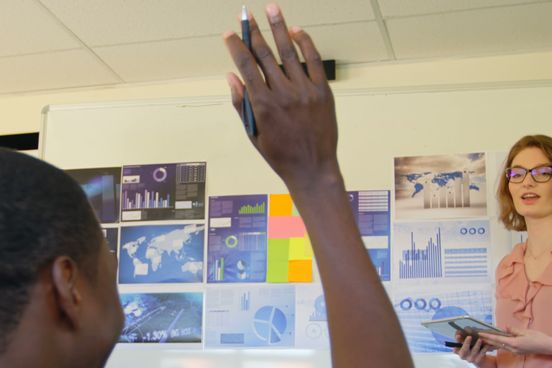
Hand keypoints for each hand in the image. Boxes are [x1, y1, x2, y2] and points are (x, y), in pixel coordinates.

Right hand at [223, 4, 339, 191]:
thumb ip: (242, 103)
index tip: (229, 34)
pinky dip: (305, 44)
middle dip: (254, 31)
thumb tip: (232, 76)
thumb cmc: (280, 154)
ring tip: (272, 8)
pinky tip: (296, 31)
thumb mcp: (254, 133)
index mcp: (263, 105)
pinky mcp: (322, 91)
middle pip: (265, 54)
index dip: (236, 47)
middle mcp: (283, 93)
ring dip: (279, 27)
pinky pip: (313, 61)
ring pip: (288, 52)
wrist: (313, 168)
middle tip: (246, 13)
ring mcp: (304, 90)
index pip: (246, 67)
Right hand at [453, 333, 493, 365]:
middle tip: (469, 336)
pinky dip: (484, 349)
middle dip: (466, 343)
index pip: (456, 345)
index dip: (457, 341)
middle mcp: (463, 356)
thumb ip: (461, 338)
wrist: (477, 359)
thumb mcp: (464, 343)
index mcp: (458, 352)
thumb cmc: (469, 349)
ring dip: (477, 345)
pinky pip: (481, 354)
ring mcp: (470, 359)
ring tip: (480, 339)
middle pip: (464, 350)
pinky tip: (486, 345)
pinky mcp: (477, 360)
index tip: (458, 336)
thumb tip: (458, 331)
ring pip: (473, 351)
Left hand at [477, 326, 551, 357]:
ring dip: (492, 342)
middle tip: (478, 335)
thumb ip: (514, 330)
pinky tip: (495, 341)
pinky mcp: (517, 351)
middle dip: (487, 340)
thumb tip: (504, 328)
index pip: (498, 339)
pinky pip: (505, 347)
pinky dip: (499, 344)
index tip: (480, 334)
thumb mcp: (526, 332)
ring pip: (500, 346)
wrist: (547, 347)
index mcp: (514, 343)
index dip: (488, 336)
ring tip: (483, 338)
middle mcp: (513, 349)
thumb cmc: (539, 338)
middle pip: (497, 344)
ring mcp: (515, 351)